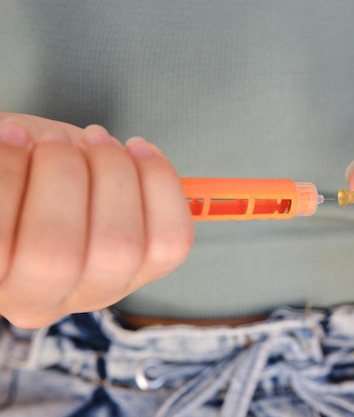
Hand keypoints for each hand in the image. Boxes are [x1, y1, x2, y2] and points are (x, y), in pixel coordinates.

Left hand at [0, 113, 192, 327]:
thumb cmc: (38, 178)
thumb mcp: (89, 175)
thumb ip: (117, 171)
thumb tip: (130, 154)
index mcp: (121, 272)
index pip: (169, 246)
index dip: (162, 186)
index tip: (138, 144)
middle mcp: (81, 296)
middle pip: (119, 250)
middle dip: (111, 173)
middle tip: (91, 136)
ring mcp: (28, 296)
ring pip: (57, 252)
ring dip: (60, 173)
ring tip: (49, 141)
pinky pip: (0, 234)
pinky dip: (10, 171)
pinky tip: (13, 142)